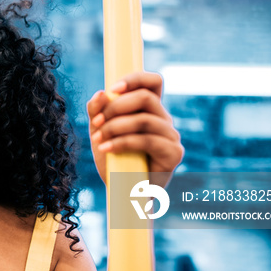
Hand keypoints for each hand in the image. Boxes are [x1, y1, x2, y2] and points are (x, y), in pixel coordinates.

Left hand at [87, 71, 183, 185]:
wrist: (122, 191)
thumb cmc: (113, 159)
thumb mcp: (100, 131)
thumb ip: (97, 112)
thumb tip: (100, 93)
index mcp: (149, 109)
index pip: (153, 82)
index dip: (135, 79)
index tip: (113, 88)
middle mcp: (163, 119)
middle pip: (146, 97)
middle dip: (116, 106)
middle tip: (97, 121)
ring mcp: (171, 136)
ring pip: (144, 119)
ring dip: (115, 127)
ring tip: (98, 139)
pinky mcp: (174, 153)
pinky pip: (147, 140)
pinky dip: (122, 142)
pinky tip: (106, 148)